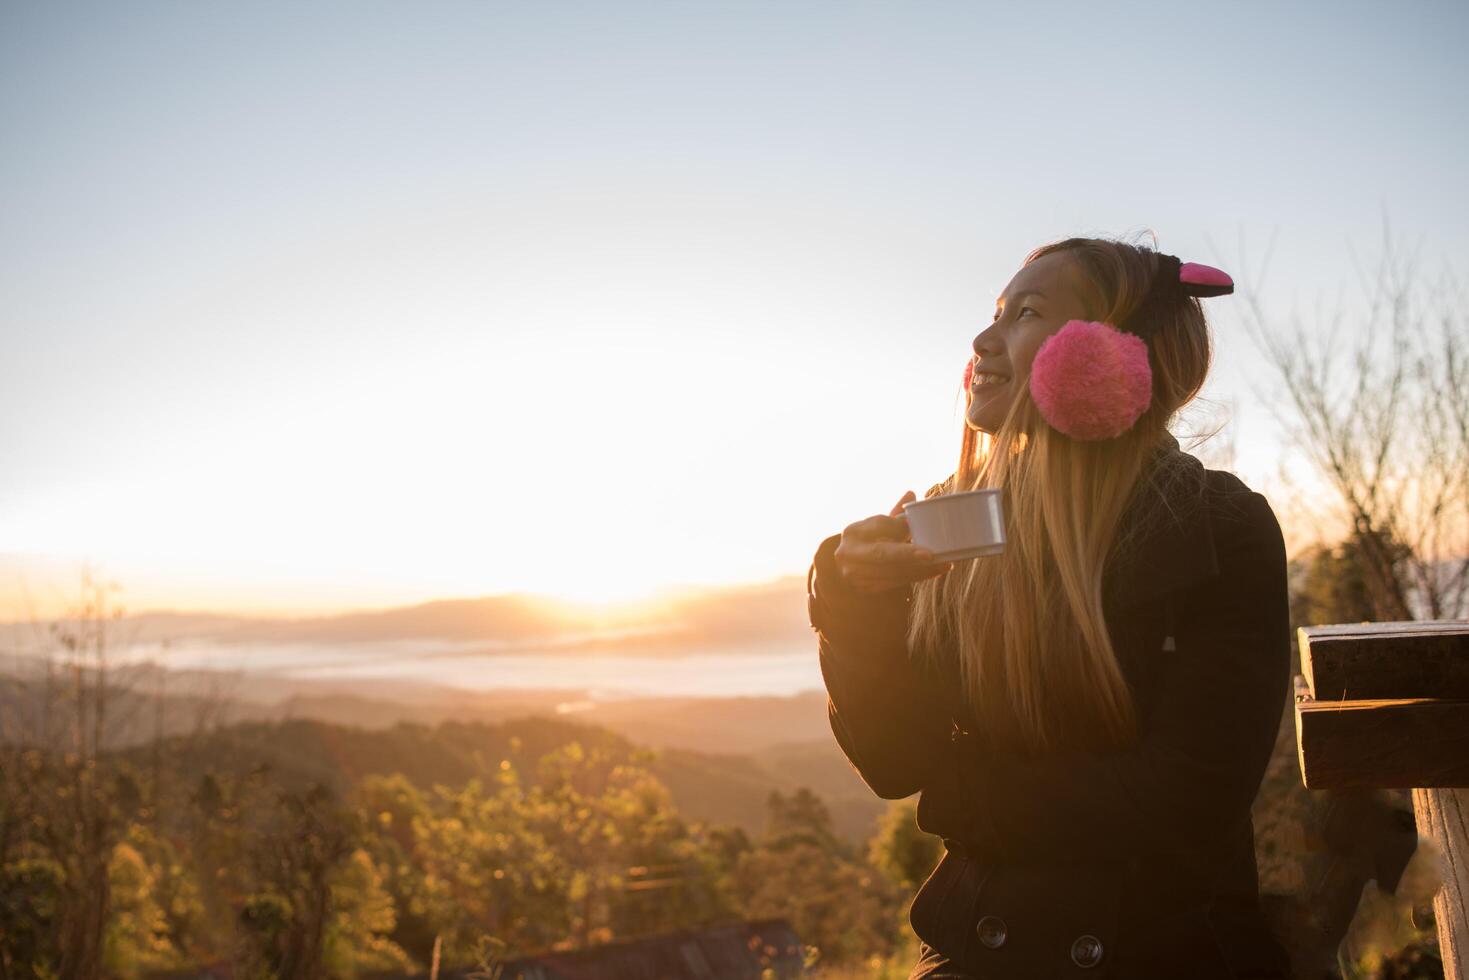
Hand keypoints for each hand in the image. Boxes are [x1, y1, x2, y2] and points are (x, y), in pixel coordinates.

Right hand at [833, 491, 953, 593]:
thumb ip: (896, 514)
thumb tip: (911, 493)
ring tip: (943, 563)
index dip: (899, 526)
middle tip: (931, 555)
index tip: (916, 526)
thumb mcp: (879, 526)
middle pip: (881, 554)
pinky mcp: (865, 589)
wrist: (852, 566)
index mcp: (853, 531)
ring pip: (892, 572)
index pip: (879, 525)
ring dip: (919, 569)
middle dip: (906, 554)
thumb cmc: (871, 541)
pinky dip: (916, 577)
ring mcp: (855, 574)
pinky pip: (895, 584)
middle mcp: (849, 553)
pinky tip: (933, 571)